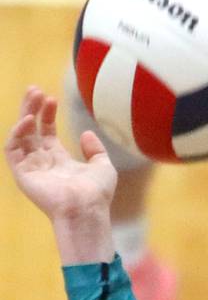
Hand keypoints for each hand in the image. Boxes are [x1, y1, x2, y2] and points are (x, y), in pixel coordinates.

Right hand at [5, 87, 116, 263]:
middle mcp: (43, 162)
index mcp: (59, 160)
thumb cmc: (96, 194)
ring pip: (20, 134)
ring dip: (24, 114)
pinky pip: (13, 148)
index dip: (47, 114)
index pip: (47, 132)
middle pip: (31, 129)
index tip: (52, 98)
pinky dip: (17, 132)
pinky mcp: (22, 173)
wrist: (87, 209)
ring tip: (33, 96)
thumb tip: (86, 134)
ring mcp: (31, 167)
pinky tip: (29, 120)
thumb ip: (96, 150)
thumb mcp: (103, 167)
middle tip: (35, 89)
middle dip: (32, 108)